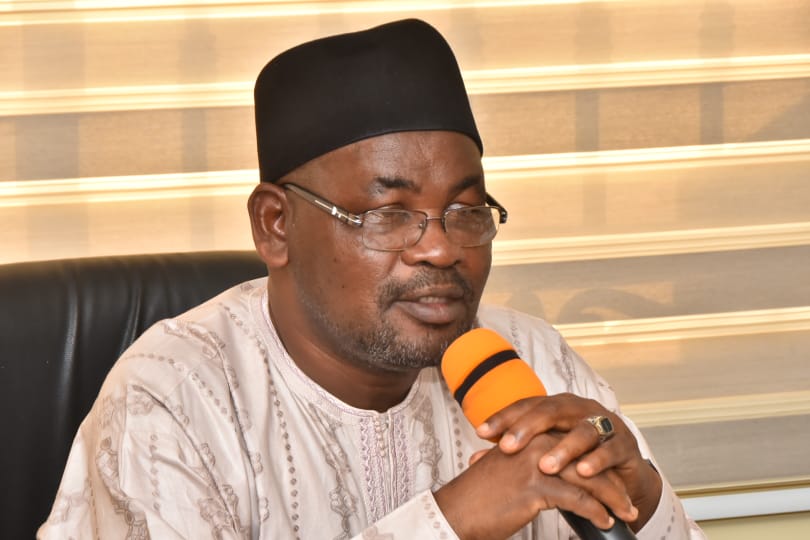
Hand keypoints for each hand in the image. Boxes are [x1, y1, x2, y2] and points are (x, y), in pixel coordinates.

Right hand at [434, 431, 635, 539]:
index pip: (575, 447)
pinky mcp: (536, 486)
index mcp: (530, 436)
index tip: (614, 483)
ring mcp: (536, 464)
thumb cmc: (480, 496)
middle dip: (612, 481)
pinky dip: (596, 512)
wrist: (458, 511)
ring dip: (613, 498)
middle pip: (587, 460)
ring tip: (627, 512)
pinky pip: (578, 499)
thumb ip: (529, 463)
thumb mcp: (507, 470)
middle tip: (628, 500)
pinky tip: (605, 521)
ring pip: (588, 479)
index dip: (598, 465)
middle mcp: (535, 444)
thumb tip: (553, 476)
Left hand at [476, 393, 662, 530]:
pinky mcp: (624, 445)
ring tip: (545, 466)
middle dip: (528, 428)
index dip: (505, 417)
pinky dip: (597, 461)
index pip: (527, 406)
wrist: (620, 467)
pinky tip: (583, 471)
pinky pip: (610, 451)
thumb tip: (474, 459)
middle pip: (551, 411)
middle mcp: (580, 409)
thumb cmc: (576, 455)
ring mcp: (604, 425)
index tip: (481, 432)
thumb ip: (515, 453)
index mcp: (558, 405)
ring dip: (563, 449)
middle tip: (507, 446)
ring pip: (582, 431)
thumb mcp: (545, 450)